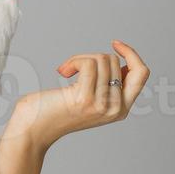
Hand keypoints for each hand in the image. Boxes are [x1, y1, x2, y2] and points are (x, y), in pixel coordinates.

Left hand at [9, 39, 149, 148]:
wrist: (33, 130)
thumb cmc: (57, 109)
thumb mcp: (92, 97)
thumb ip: (110, 85)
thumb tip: (123, 62)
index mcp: (122, 109)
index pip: (141, 73)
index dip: (131, 54)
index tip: (115, 44)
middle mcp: (116, 109)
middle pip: (115, 61)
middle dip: (92, 57)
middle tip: (74, 67)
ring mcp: (102, 105)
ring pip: (101, 59)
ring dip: (80, 59)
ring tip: (67, 71)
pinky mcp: (85, 99)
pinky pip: (88, 64)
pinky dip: (74, 61)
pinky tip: (63, 72)